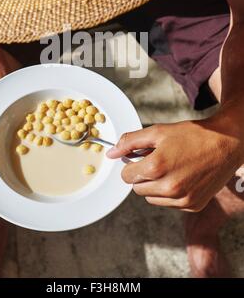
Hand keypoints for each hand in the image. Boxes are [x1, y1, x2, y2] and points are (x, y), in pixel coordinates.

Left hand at [107, 115, 243, 210]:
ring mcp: (182, 199)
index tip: (140, 157)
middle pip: (137, 188)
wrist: (226, 143)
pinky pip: (169, 204)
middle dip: (142, 175)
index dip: (131, 164)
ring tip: (170, 168)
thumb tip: (110, 152)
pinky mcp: (193, 205)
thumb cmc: (191, 135)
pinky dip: (170, 193)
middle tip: (157, 160)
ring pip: (151, 199)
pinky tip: (182, 176)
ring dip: (154, 186)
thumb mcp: (157, 131)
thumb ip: (130, 142)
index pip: (126, 175)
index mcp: (156, 167)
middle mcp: (168, 187)